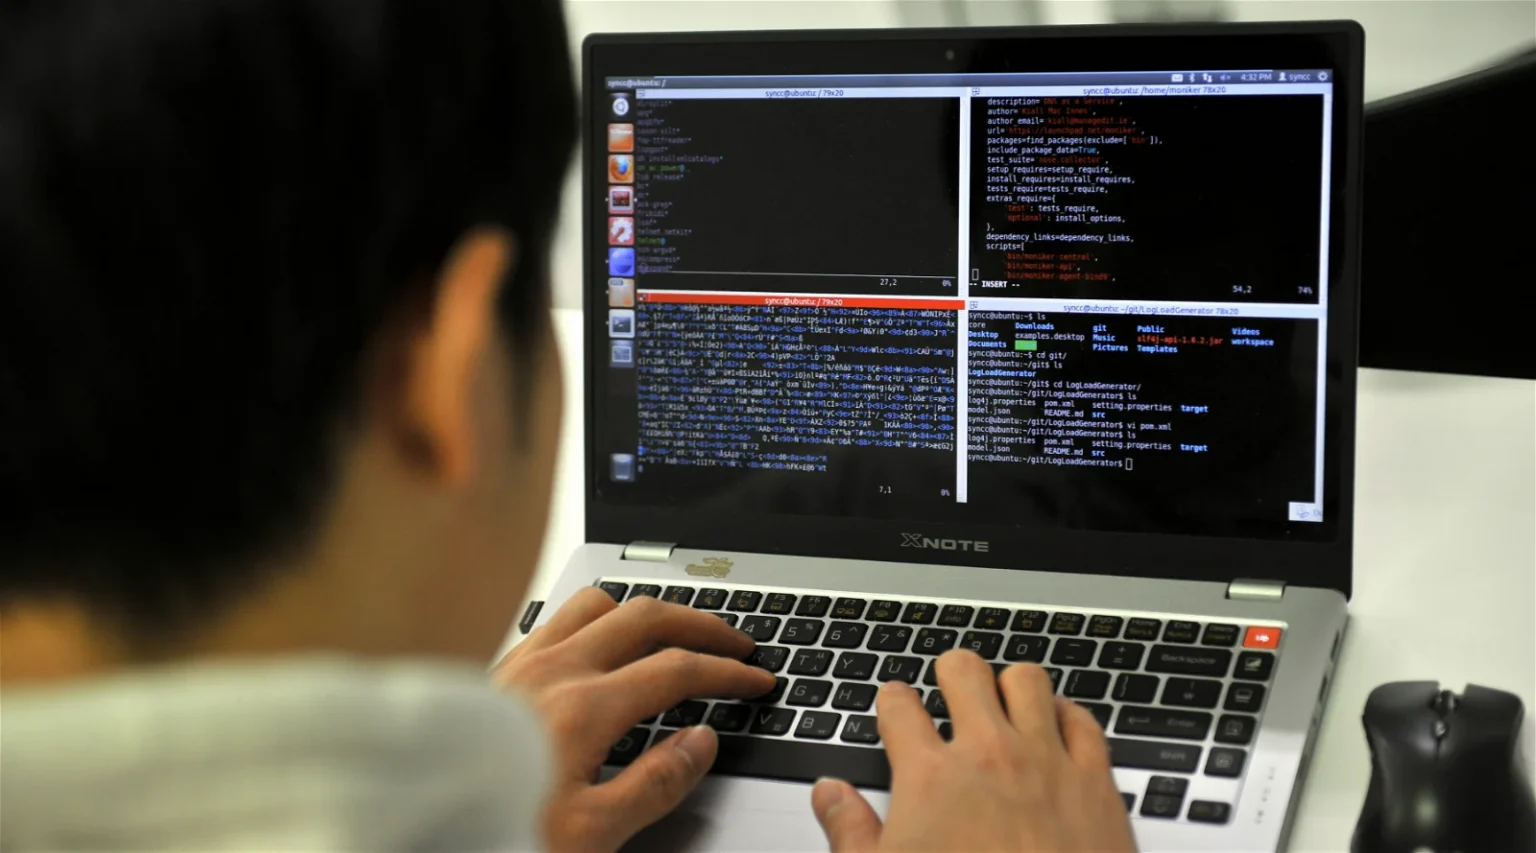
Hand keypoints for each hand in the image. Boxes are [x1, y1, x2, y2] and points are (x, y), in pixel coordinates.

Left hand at [494, 588, 775, 852]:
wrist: (408, 827)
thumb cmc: (494, 831)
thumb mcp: (590, 832)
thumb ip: (654, 783)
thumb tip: (702, 742)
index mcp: (582, 708)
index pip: (676, 670)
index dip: (727, 673)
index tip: (756, 681)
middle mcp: (552, 670)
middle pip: (645, 617)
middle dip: (701, 625)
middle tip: (735, 644)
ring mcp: (521, 664)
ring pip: (598, 604)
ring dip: (647, 611)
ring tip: (675, 632)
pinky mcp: (498, 670)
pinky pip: (557, 619)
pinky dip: (598, 620)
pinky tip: (603, 646)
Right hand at [812, 652, 1136, 852]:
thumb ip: (850, 833)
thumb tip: (829, 795)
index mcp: (930, 778)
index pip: (900, 708)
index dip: (892, 701)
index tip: (895, 704)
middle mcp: (988, 755)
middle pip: (964, 672)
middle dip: (951, 672)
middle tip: (950, 684)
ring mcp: (1047, 763)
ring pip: (1027, 680)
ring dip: (1011, 684)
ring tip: (1004, 697)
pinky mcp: (1096, 784)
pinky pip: (1084, 722)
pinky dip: (1068, 715)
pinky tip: (1058, 725)